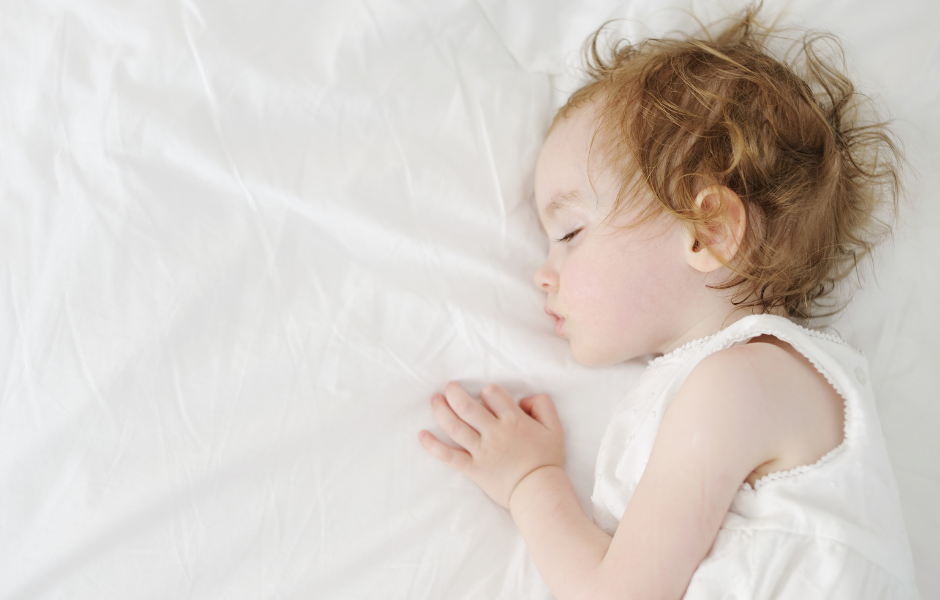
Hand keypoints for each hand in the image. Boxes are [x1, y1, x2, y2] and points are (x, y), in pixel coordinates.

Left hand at [418, 382, 564, 507]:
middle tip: (449, 386)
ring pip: (454, 426)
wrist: (539, 492)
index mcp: (513, 420)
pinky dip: (433, 446)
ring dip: (441, 410)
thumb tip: (523, 399)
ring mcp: (481, 451)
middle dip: (454, 392)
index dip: (488, 390)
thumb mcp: (555, 427)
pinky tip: (421, 434)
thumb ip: (542, 405)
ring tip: (434, 400)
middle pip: (467, 406)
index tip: (487, 395)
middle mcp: (494, 433)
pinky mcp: (473, 469)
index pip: (492, 393)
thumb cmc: (547, 459)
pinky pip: (448, 456)